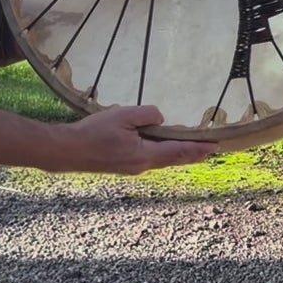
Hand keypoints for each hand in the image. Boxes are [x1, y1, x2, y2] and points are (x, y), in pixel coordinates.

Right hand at [56, 105, 218, 174]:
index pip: (179, 151)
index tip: (215, 146)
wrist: (67, 151)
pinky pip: (151, 160)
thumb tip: (161, 118)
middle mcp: (142, 165)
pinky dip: (164, 155)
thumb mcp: (123, 116)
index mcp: (144, 155)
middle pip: (174, 159)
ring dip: (179, 155)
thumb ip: (147, 115)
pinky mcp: (123, 165)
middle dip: (193, 154)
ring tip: (193, 151)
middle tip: (211, 150)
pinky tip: (164, 150)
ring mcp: (132, 167)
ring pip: (163, 161)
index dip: (198, 148)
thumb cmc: (93, 133)